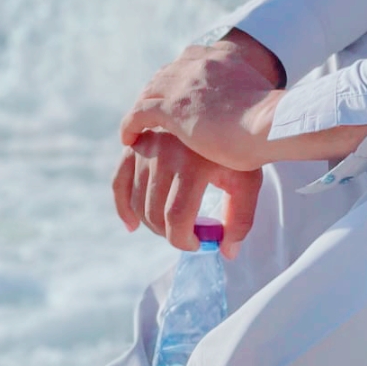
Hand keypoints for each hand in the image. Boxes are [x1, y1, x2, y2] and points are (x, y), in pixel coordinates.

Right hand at [112, 134, 262, 258]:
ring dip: (151, 224)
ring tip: (171, 228)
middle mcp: (165, 154)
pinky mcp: (136, 145)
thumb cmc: (239, 150)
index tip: (197, 244)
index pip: (176, 218)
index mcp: (193, 164)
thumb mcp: (247, 181)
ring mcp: (147, 148)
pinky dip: (123, 207)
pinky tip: (132, 225)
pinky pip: (119, 182)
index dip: (183, 240)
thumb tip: (227, 253)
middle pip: (154, 213)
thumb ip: (240, 219)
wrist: (226, 113)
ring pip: (138, 202)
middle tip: (187, 235)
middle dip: (169, 234)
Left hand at [120, 29, 284, 173]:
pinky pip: (139, 113)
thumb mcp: (263, 99)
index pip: (190, 60)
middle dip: (156, 92)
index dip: (179, 78)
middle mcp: (200, 63)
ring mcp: (183, 84)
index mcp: (223, 57)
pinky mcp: (172, 108)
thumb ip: (252, 100)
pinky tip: (129, 140)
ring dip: (142, 108)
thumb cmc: (276, 122)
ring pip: (149, 92)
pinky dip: (130, 126)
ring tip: (138, 127)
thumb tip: (262, 118)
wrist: (273, 124)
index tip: (176, 94)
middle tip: (151, 112)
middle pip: (165, 74)